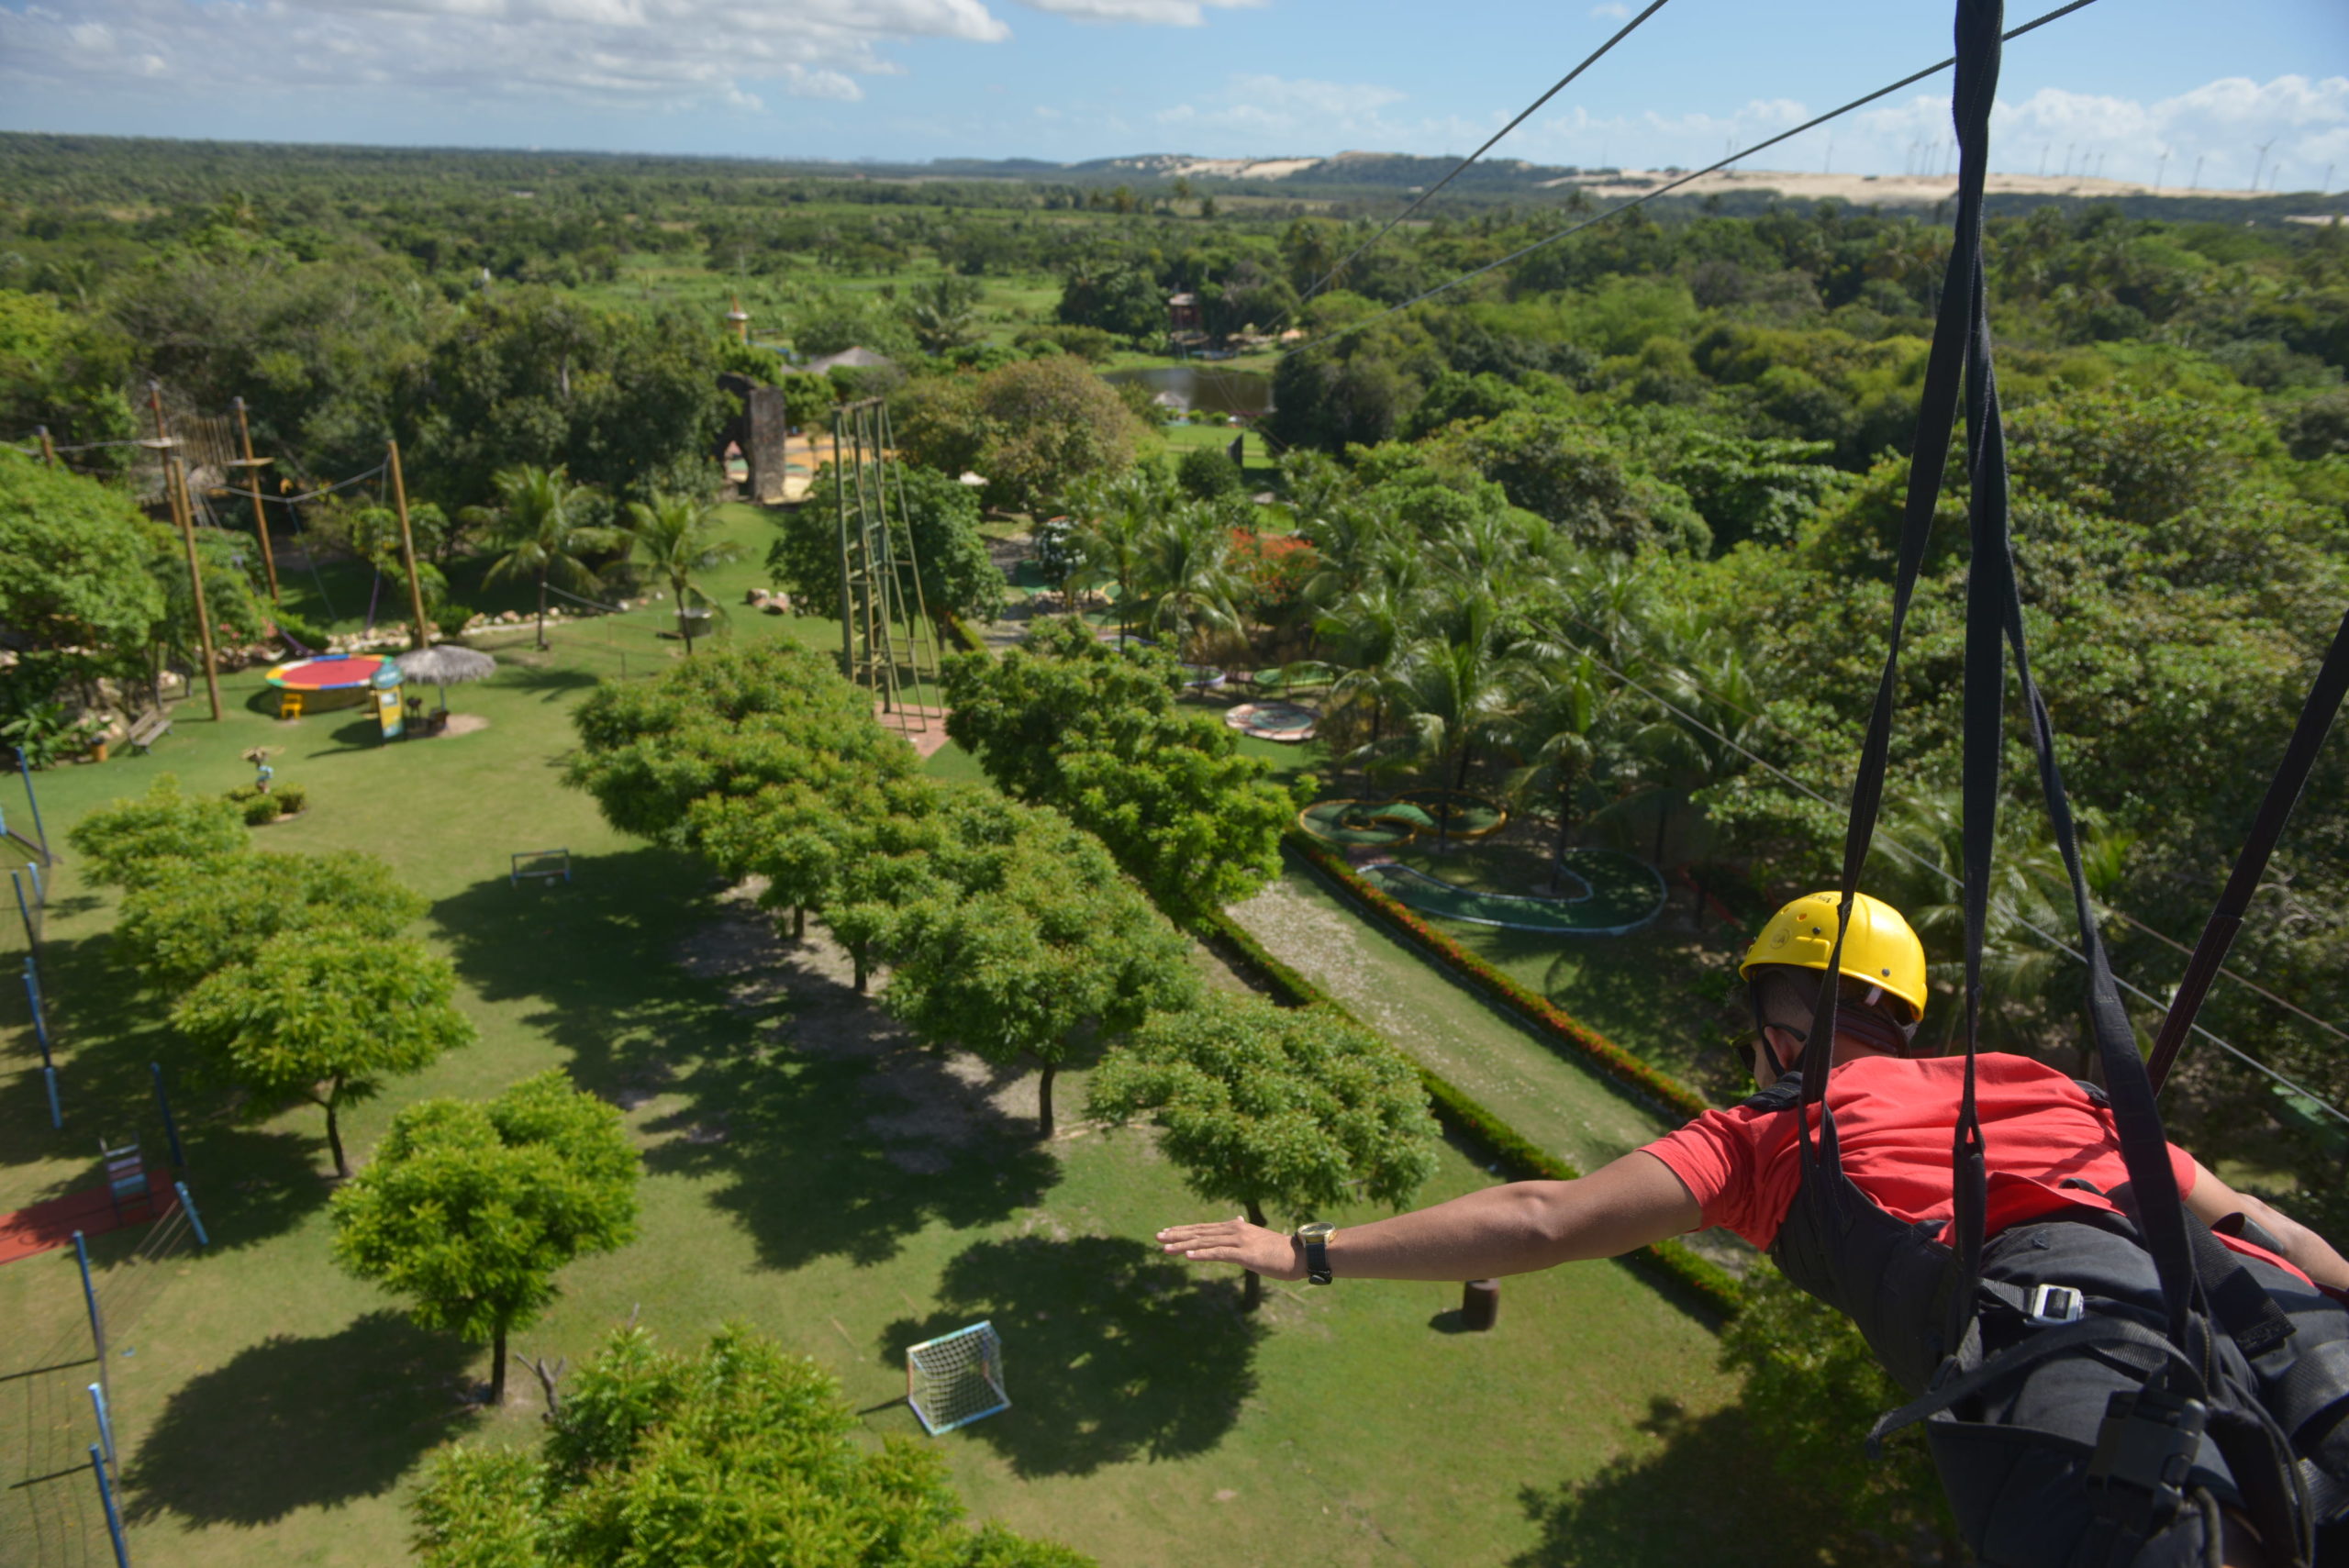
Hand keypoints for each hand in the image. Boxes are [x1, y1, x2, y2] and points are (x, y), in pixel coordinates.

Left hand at [1156, 1217, 1304, 1281]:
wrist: (1301, 1254)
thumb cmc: (1280, 1249)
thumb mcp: (1258, 1237)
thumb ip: (1244, 1231)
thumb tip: (1236, 1219)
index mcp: (1236, 1227)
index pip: (1204, 1228)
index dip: (1184, 1230)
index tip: (1166, 1232)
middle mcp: (1235, 1230)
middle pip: (1200, 1232)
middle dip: (1177, 1235)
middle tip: (1157, 1237)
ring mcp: (1239, 1241)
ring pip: (1205, 1242)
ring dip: (1183, 1245)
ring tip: (1165, 1247)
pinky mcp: (1245, 1254)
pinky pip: (1219, 1253)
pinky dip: (1202, 1254)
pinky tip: (1188, 1256)